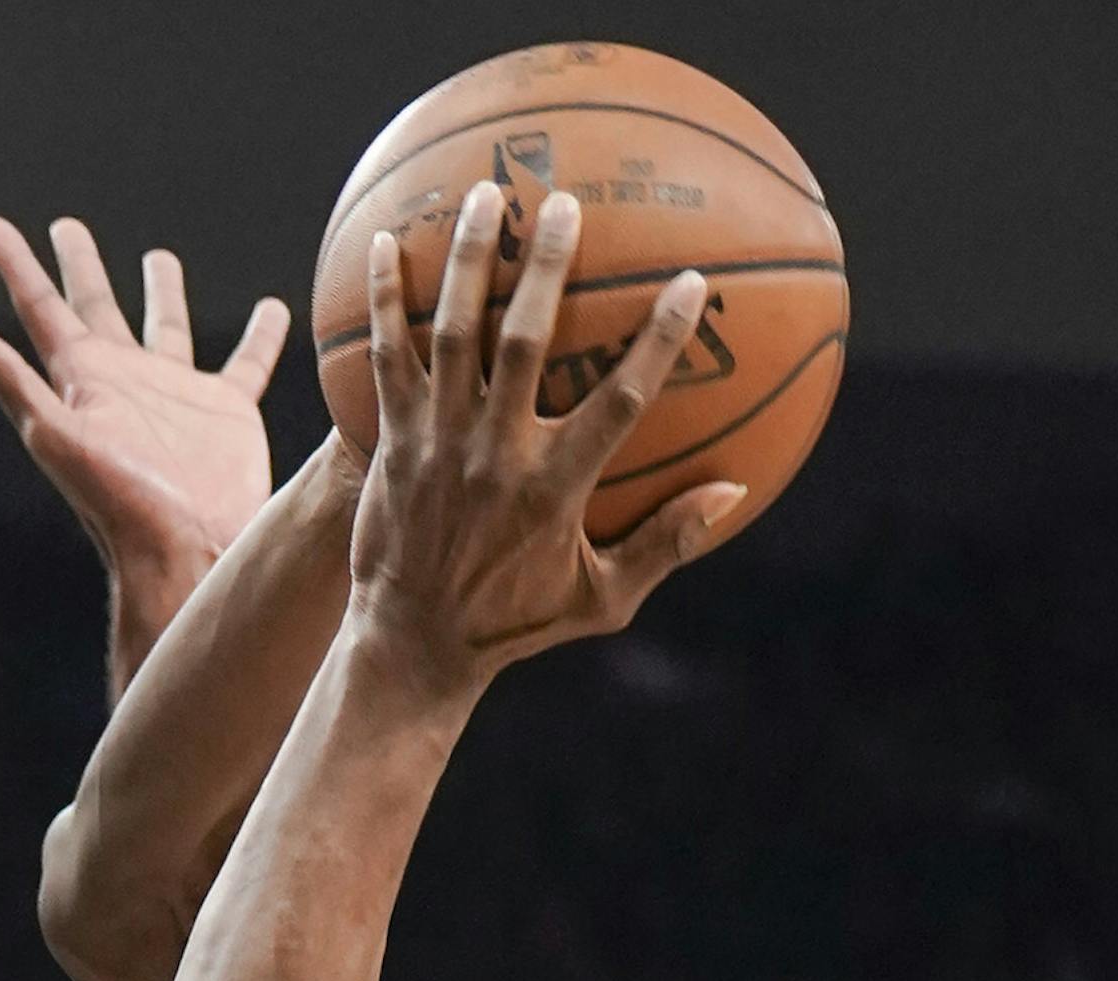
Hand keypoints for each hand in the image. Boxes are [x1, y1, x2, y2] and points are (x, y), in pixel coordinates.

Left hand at [0, 217, 288, 579]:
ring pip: (167, 326)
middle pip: (97, 306)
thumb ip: (13, 383)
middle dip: (81, 265)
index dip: (15, 265)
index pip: (40, 309)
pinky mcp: (226, 411)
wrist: (186, 548)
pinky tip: (273, 309)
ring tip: (159, 257)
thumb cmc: (116, 502)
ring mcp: (176, 393)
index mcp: (82, 379)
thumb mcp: (55, 436)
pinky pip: (247, 362)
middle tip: (67, 226)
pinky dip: (261, 336)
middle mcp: (126, 379)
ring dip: (162, 290)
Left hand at [347, 183, 745, 700]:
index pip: (619, 403)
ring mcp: (438, 446)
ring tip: (482, 194)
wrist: (410, 648)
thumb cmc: (511, 626)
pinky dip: (384, 300)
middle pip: (525, 344)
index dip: (657, 342)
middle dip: (545, 270)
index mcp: (555, 490)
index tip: (690, 283)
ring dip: (465, 261)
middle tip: (564, 205)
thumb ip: (665, 545)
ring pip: (453, 336)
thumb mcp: (600, 601)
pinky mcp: (391, 445)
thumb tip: (734, 494)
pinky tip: (383, 241)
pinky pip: (385, 360)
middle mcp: (495, 457)